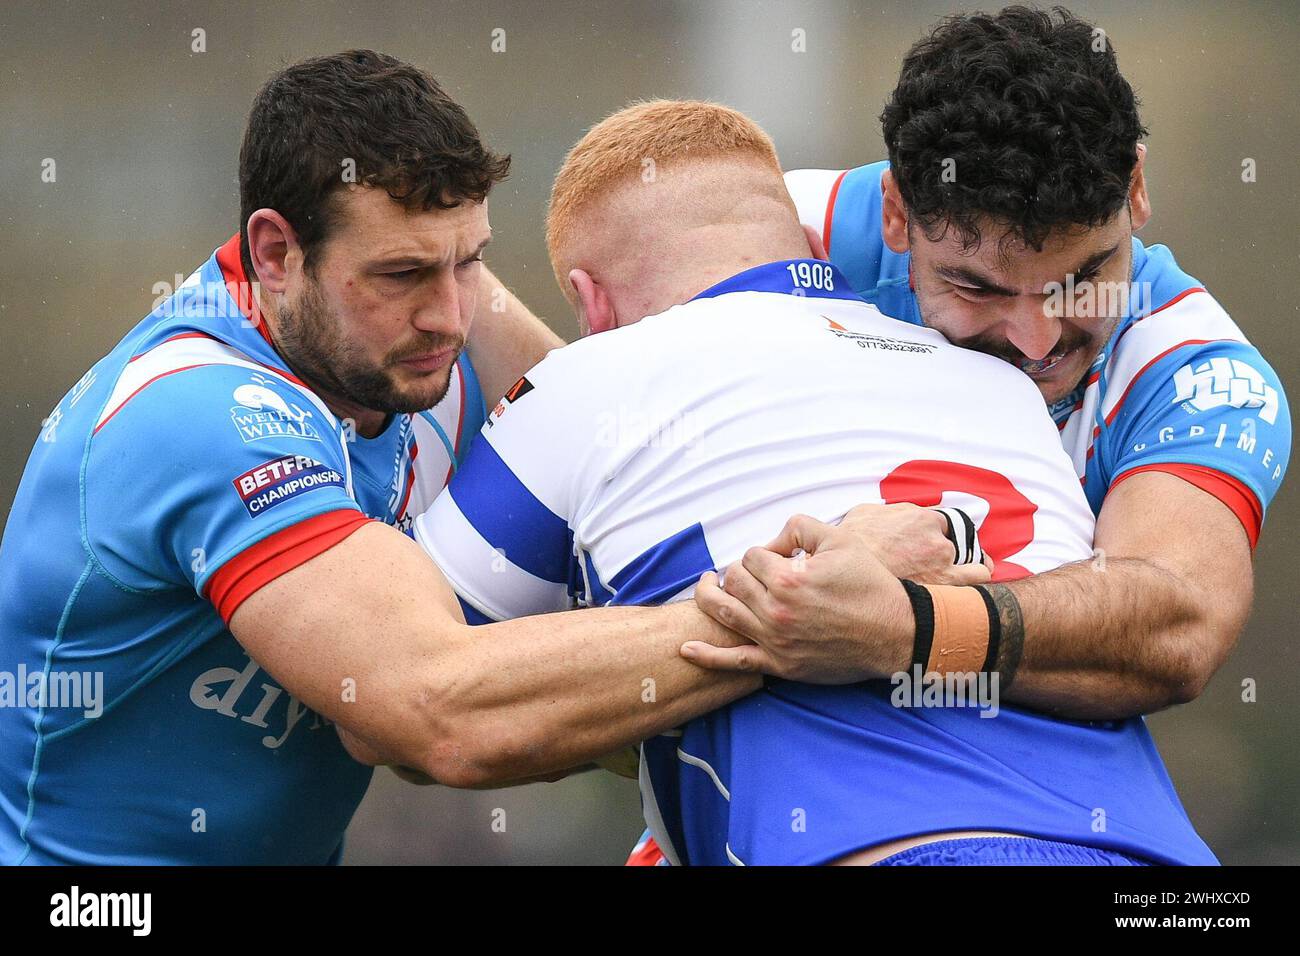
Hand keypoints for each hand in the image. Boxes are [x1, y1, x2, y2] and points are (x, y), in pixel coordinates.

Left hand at [684, 513, 919, 682]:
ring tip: (706, 586)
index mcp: (789, 579)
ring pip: (723, 612)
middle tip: (752, 571)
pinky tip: (686, 648)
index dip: (763, 552)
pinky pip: (734, 662)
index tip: (781, 557)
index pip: (751, 556)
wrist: (895, 633)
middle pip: (733, 581)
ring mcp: (775, 641)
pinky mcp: (779, 666)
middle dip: (739, 571)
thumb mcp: (840, 540)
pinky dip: (706, 656)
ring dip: (709, 596)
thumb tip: (773, 541)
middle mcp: (776, 611)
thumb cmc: (869, 585)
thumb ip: (799, 527)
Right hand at [834, 503, 992, 584]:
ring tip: (952, 573)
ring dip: (963, 561)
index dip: (937, 532)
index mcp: (918, 517)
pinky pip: (979, 574)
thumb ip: (886, 512)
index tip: (933, 541)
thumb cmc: (851, 545)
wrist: (845, 575)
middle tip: (934, 560)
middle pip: (954, 539)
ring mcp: (943, 560)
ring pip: (970, 556)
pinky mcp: (946, 582)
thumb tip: (890, 513)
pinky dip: (980, 572)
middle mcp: (935, 536)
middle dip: (947, 548)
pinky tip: (974, 577)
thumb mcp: (863, 514)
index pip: (941, 521)